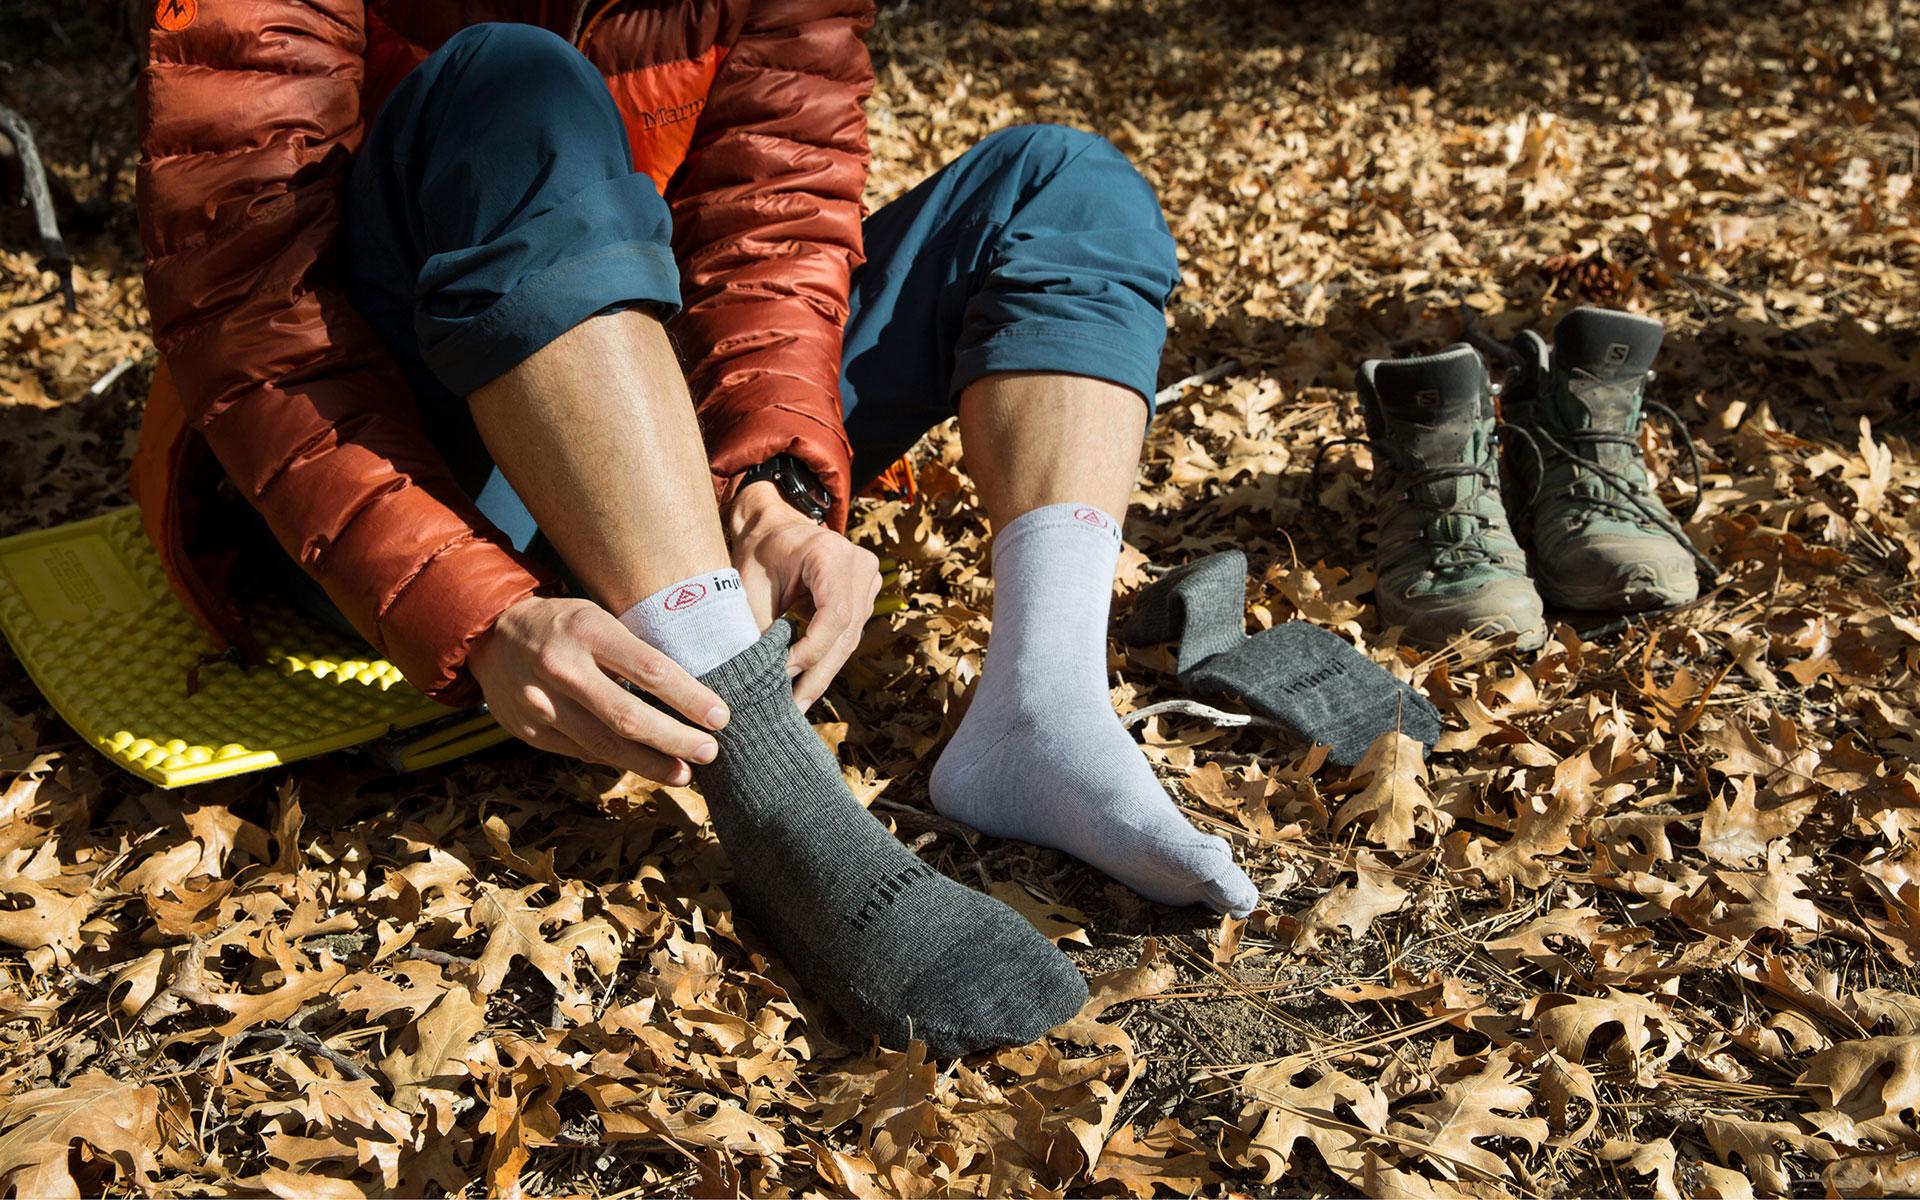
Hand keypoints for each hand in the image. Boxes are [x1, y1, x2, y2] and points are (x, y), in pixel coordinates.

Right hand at [468, 595, 729, 783]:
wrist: (490, 633)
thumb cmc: (563, 623)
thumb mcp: (598, 616)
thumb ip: (633, 650)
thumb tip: (692, 691)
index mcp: (587, 629)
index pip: (651, 670)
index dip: (690, 699)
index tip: (720, 717)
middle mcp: (561, 667)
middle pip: (628, 717)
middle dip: (675, 740)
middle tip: (709, 752)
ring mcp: (540, 703)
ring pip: (604, 746)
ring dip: (650, 764)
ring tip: (684, 773)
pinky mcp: (529, 730)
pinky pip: (582, 753)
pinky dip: (616, 760)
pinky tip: (642, 764)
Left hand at [727, 480, 881, 709]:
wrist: (773, 525)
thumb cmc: (758, 550)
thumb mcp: (750, 583)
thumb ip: (759, 625)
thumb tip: (758, 675)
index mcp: (833, 555)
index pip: (833, 616)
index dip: (811, 651)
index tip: (781, 674)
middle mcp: (861, 567)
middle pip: (846, 635)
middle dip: (817, 675)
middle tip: (793, 709)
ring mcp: (868, 582)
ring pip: (849, 641)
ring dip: (821, 674)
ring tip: (796, 706)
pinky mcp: (863, 597)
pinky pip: (847, 636)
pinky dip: (825, 660)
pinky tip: (806, 686)